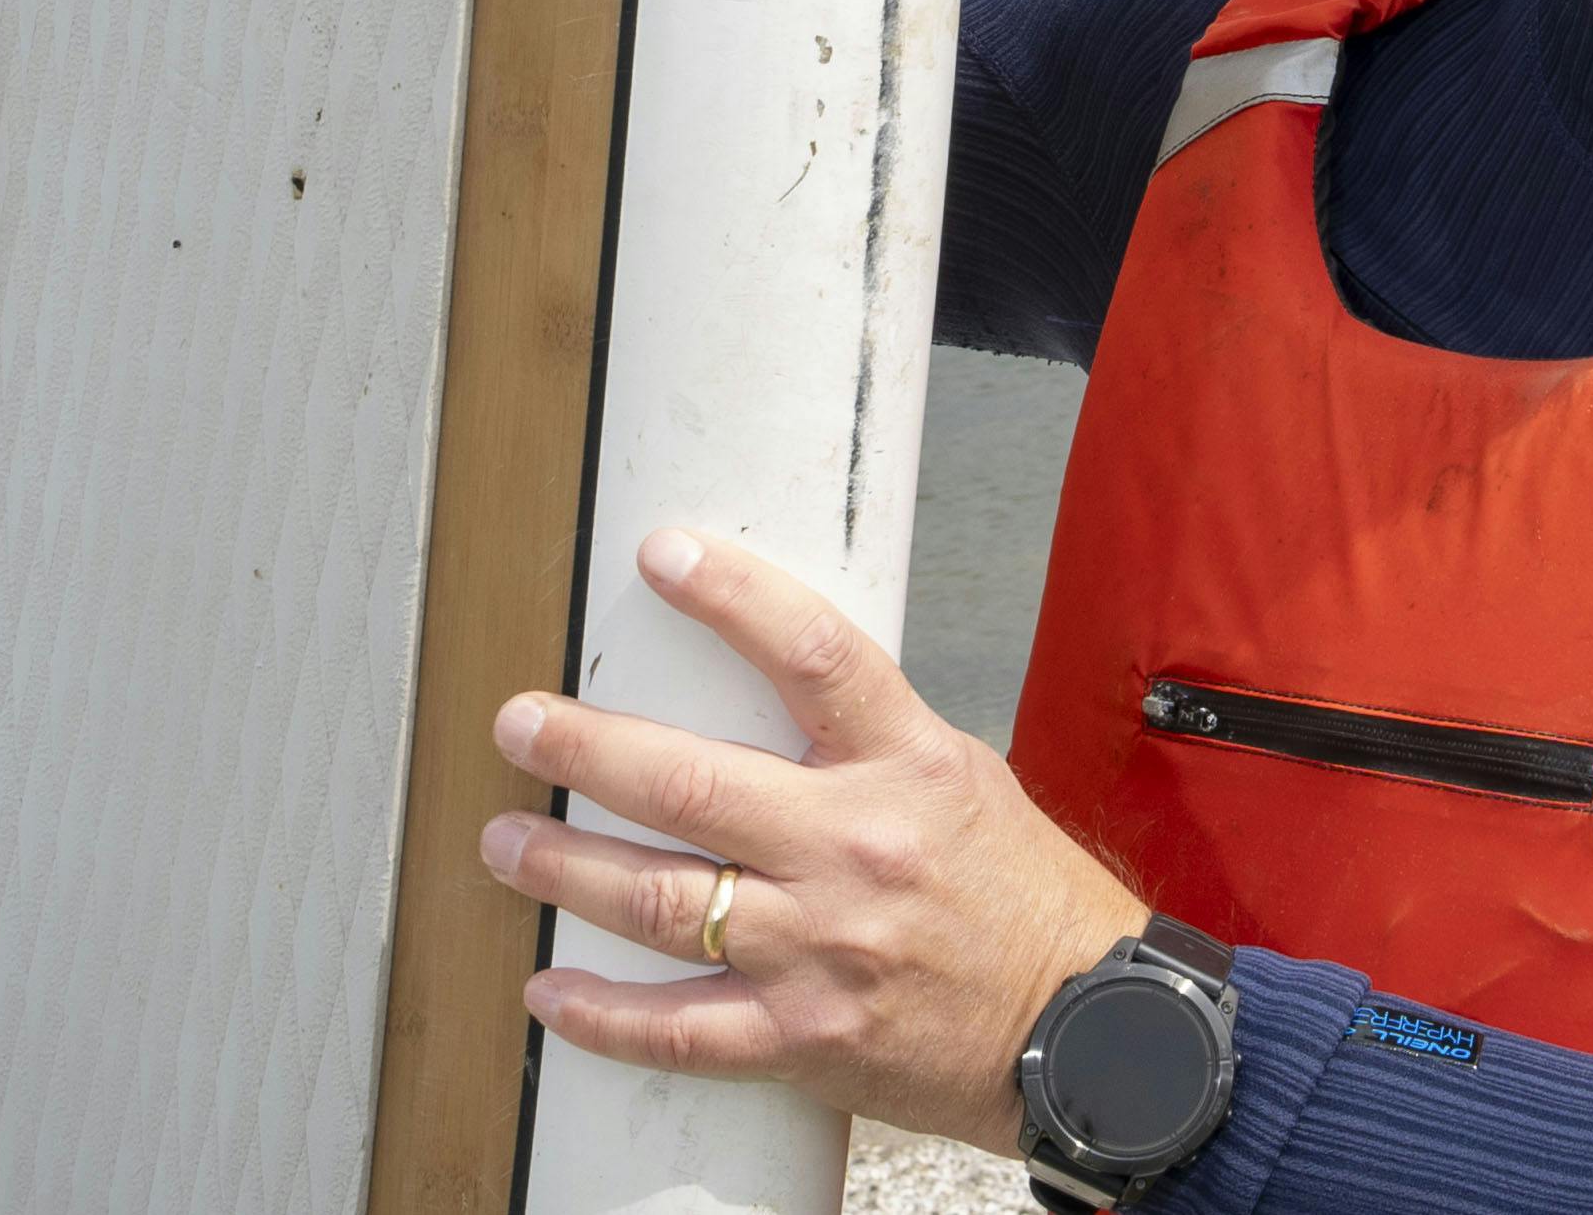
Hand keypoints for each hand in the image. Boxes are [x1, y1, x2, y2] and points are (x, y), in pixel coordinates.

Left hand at [482, 526, 1149, 1154]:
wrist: (1086, 1029)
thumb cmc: (1024, 900)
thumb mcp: (961, 781)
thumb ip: (865, 745)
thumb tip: (762, 698)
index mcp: (909, 766)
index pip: (814, 654)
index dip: (732, 596)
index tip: (661, 554)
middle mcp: (856, 850)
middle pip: (690, 783)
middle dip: (583, 748)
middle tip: (520, 724)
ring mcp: (821, 949)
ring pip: (659, 899)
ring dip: (564, 868)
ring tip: (505, 842)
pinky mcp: (803, 1039)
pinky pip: (676, 1027)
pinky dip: (599, 1014)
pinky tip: (548, 993)